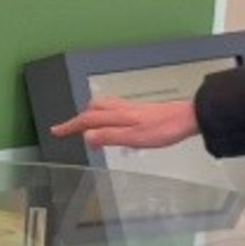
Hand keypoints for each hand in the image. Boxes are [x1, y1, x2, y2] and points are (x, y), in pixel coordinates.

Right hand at [52, 96, 202, 152]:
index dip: (70, 126)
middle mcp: (122, 109)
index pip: (87, 120)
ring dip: (92, 115)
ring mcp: (132, 109)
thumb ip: (109, 136)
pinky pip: (116, 110)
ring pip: (105, 107)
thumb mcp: (134, 138)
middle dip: (79, 118)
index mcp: (118, 116)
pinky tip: (114, 125)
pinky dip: (107, 116)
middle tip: (71, 129)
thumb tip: (86, 136)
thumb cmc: (164, 129)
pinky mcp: (141, 111)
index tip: (56, 131)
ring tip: (89, 127)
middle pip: (93, 108)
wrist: (187, 118)